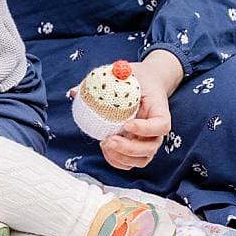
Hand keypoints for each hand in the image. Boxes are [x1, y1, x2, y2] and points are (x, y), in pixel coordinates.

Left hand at [96, 53, 183, 170]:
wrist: (147, 84)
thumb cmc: (138, 79)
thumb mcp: (126, 73)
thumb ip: (105, 78)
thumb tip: (74, 91)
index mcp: (159, 110)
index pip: (161, 125)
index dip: (145, 129)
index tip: (127, 124)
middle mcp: (156, 130)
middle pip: (151, 147)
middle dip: (129, 148)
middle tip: (110, 140)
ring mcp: (148, 141)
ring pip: (141, 160)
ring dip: (122, 156)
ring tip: (105, 144)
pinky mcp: (138, 148)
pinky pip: (130, 163)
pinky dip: (117, 161)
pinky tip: (105, 148)